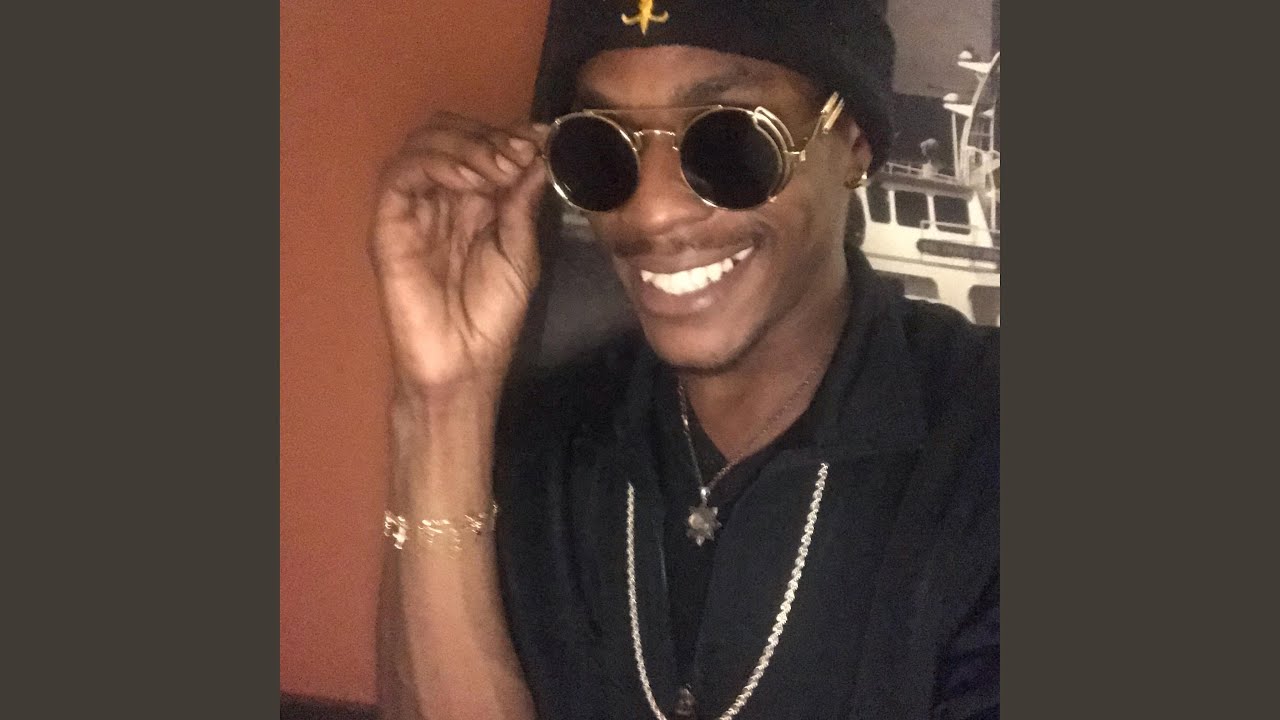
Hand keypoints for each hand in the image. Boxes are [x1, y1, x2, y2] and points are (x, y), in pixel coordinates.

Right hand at [369, 112, 549, 393]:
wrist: (463, 363)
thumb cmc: (492, 317)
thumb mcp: (522, 253)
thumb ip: (524, 202)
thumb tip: (541, 153)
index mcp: (474, 201)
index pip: (481, 143)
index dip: (511, 132)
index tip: (543, 139)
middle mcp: (441, 197)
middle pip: (450, 132)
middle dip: (489, 134)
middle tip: (519, 154)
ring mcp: (413, 209)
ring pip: (423, 143)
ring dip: (466, 144)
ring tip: (498, 169)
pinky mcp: (389, 225)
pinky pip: (400, 175)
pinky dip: (435, 162)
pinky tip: (468, 180)